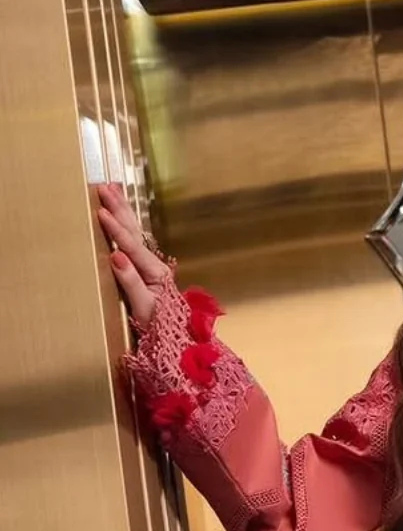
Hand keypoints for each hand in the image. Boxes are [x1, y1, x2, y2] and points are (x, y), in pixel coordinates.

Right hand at [96, 181, 169, 327]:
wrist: (173, 342)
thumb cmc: (158, 328)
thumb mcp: (143, 308)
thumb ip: (131, 282)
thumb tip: (117, 256)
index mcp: (156, 273)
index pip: (132, 246)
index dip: (115, 229)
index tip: (101, 212)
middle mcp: (155, 266)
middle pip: (135, 232)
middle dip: (120, 210)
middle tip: (105, 188)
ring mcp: (151, 267)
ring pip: (135, 233)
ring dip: (123, 211)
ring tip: (113, 191)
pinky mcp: (146, 270)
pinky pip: (134, 242)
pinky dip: (126, 225)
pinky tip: (121, 216)